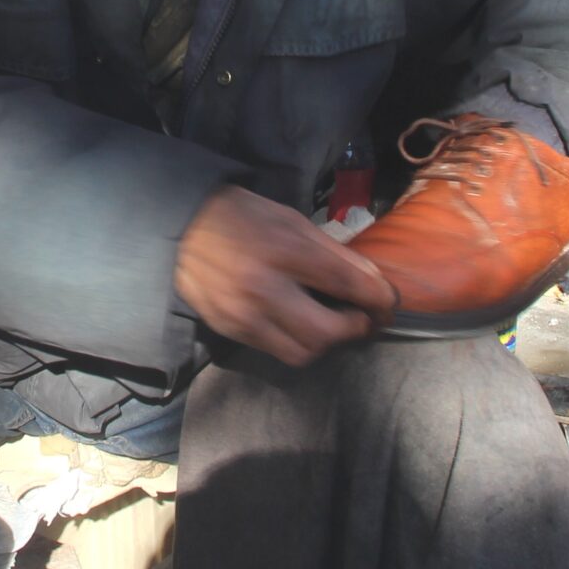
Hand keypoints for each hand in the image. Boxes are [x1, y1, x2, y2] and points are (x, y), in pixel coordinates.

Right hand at [174, 187, 396, 366]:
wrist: (179, 226)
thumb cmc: (242, 216)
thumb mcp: (291, 219)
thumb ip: (333, 252)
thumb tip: (371, 281)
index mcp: (285, 249)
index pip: (347, 283)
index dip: (378, 299)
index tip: (388, 305)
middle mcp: (264, 287)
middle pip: (327, 332)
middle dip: (355, 329)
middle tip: (362, 318)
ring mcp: (244, 314)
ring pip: (303, 352)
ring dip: (326, 343)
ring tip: (330, 325)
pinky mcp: (229, 329)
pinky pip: (275, 351)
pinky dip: (296, 343)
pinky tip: (298, 325)